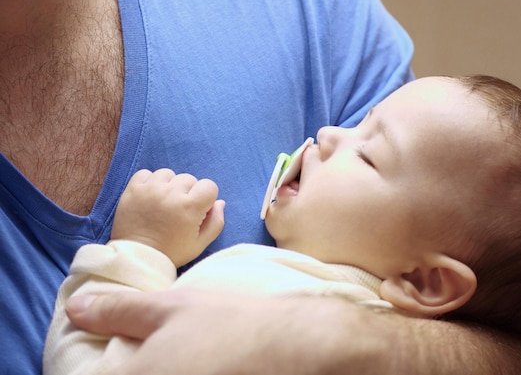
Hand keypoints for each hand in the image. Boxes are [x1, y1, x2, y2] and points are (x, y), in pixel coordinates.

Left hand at [65, 289, 391, 374]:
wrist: (290, 346)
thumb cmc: (227, 323)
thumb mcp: (169, 307)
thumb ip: (117, 310)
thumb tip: (76, 306)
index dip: (101, 364)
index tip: (118, 349)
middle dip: (131, 365)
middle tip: (152, 350)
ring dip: (159, 368)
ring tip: (182, 355)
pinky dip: (181, 373)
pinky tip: (197, 365)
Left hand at [111, 169, 224, 266]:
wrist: (137, 258)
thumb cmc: (171, 252)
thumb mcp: (200, 244)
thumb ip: (216, 222)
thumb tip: (220, 202)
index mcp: (190, 207)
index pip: (209, 185)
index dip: (206, 198)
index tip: (198, 209)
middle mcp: (170, 194)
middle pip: (189, 179)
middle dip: (188, 192)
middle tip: (179, 210)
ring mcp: (150, 189)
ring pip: (168, 174)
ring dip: (169, 185)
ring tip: (164, 202)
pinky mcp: (133, 189)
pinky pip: (146, 173)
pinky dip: (150, 182)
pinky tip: (150, 197)